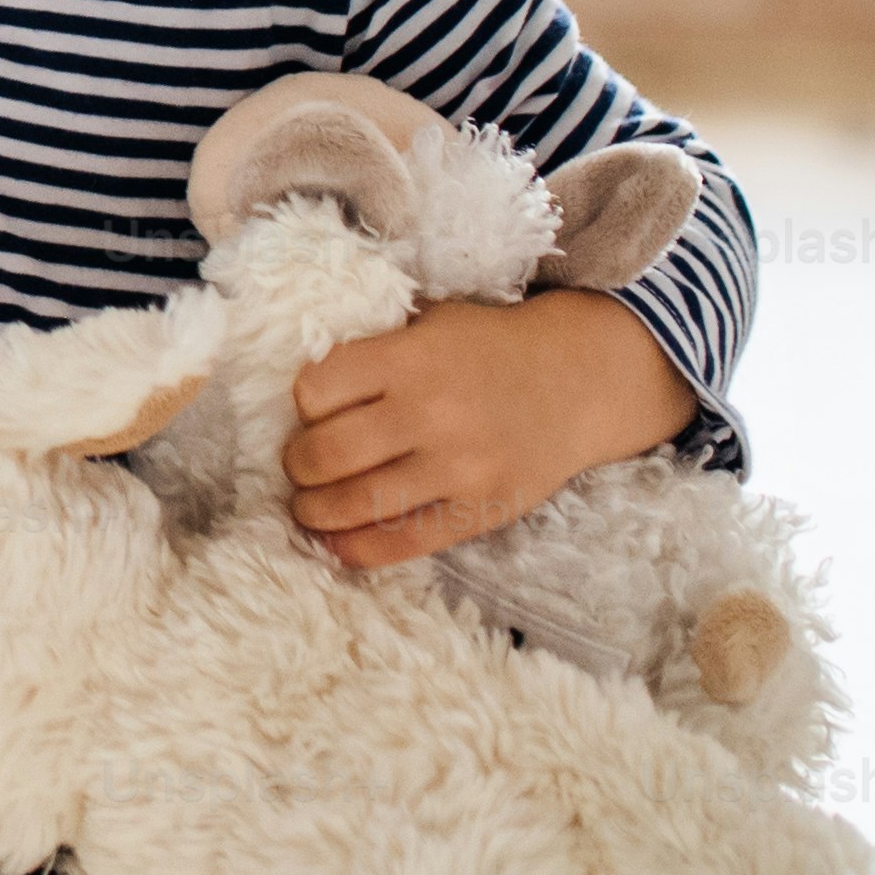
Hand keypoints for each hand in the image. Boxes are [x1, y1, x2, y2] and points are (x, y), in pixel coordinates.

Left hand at [280, 290, 696, 570]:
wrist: (576, 382)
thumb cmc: (489, 349)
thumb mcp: (431, 323)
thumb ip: (375, 350)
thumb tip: (303, 392)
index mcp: (410, 358)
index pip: (316, 390)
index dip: (304, 403)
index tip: (312, 409)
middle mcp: (431, 412)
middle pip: (326, 453)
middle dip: (298, 464)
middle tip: (300, 465)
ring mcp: (458, 467)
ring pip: (355, 503)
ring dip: (314, 511)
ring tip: (308, 506)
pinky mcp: (481, 511)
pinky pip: (403, 543)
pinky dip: (358, 550)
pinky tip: (336, 544)